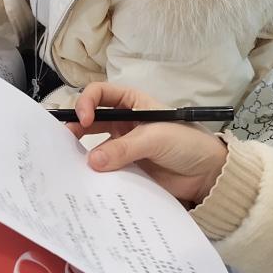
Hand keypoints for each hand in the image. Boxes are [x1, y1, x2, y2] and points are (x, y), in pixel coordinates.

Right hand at [70, 83, 227, 206]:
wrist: (208, 176)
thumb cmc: (187, 144)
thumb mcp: (155, 138)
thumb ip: (124, 148)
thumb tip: (93, 161)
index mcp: (132, 102)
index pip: (100, 94)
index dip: (87, 102)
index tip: (83, 119)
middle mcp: (124, 121)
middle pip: (92, 118)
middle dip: (76, 126)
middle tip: (63, 140)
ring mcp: (124, 145)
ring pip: (96, 144)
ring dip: (83, 151)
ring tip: (70, 162)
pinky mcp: (127, 168)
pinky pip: (106, 167)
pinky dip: (95, 172)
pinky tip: (87, 178)